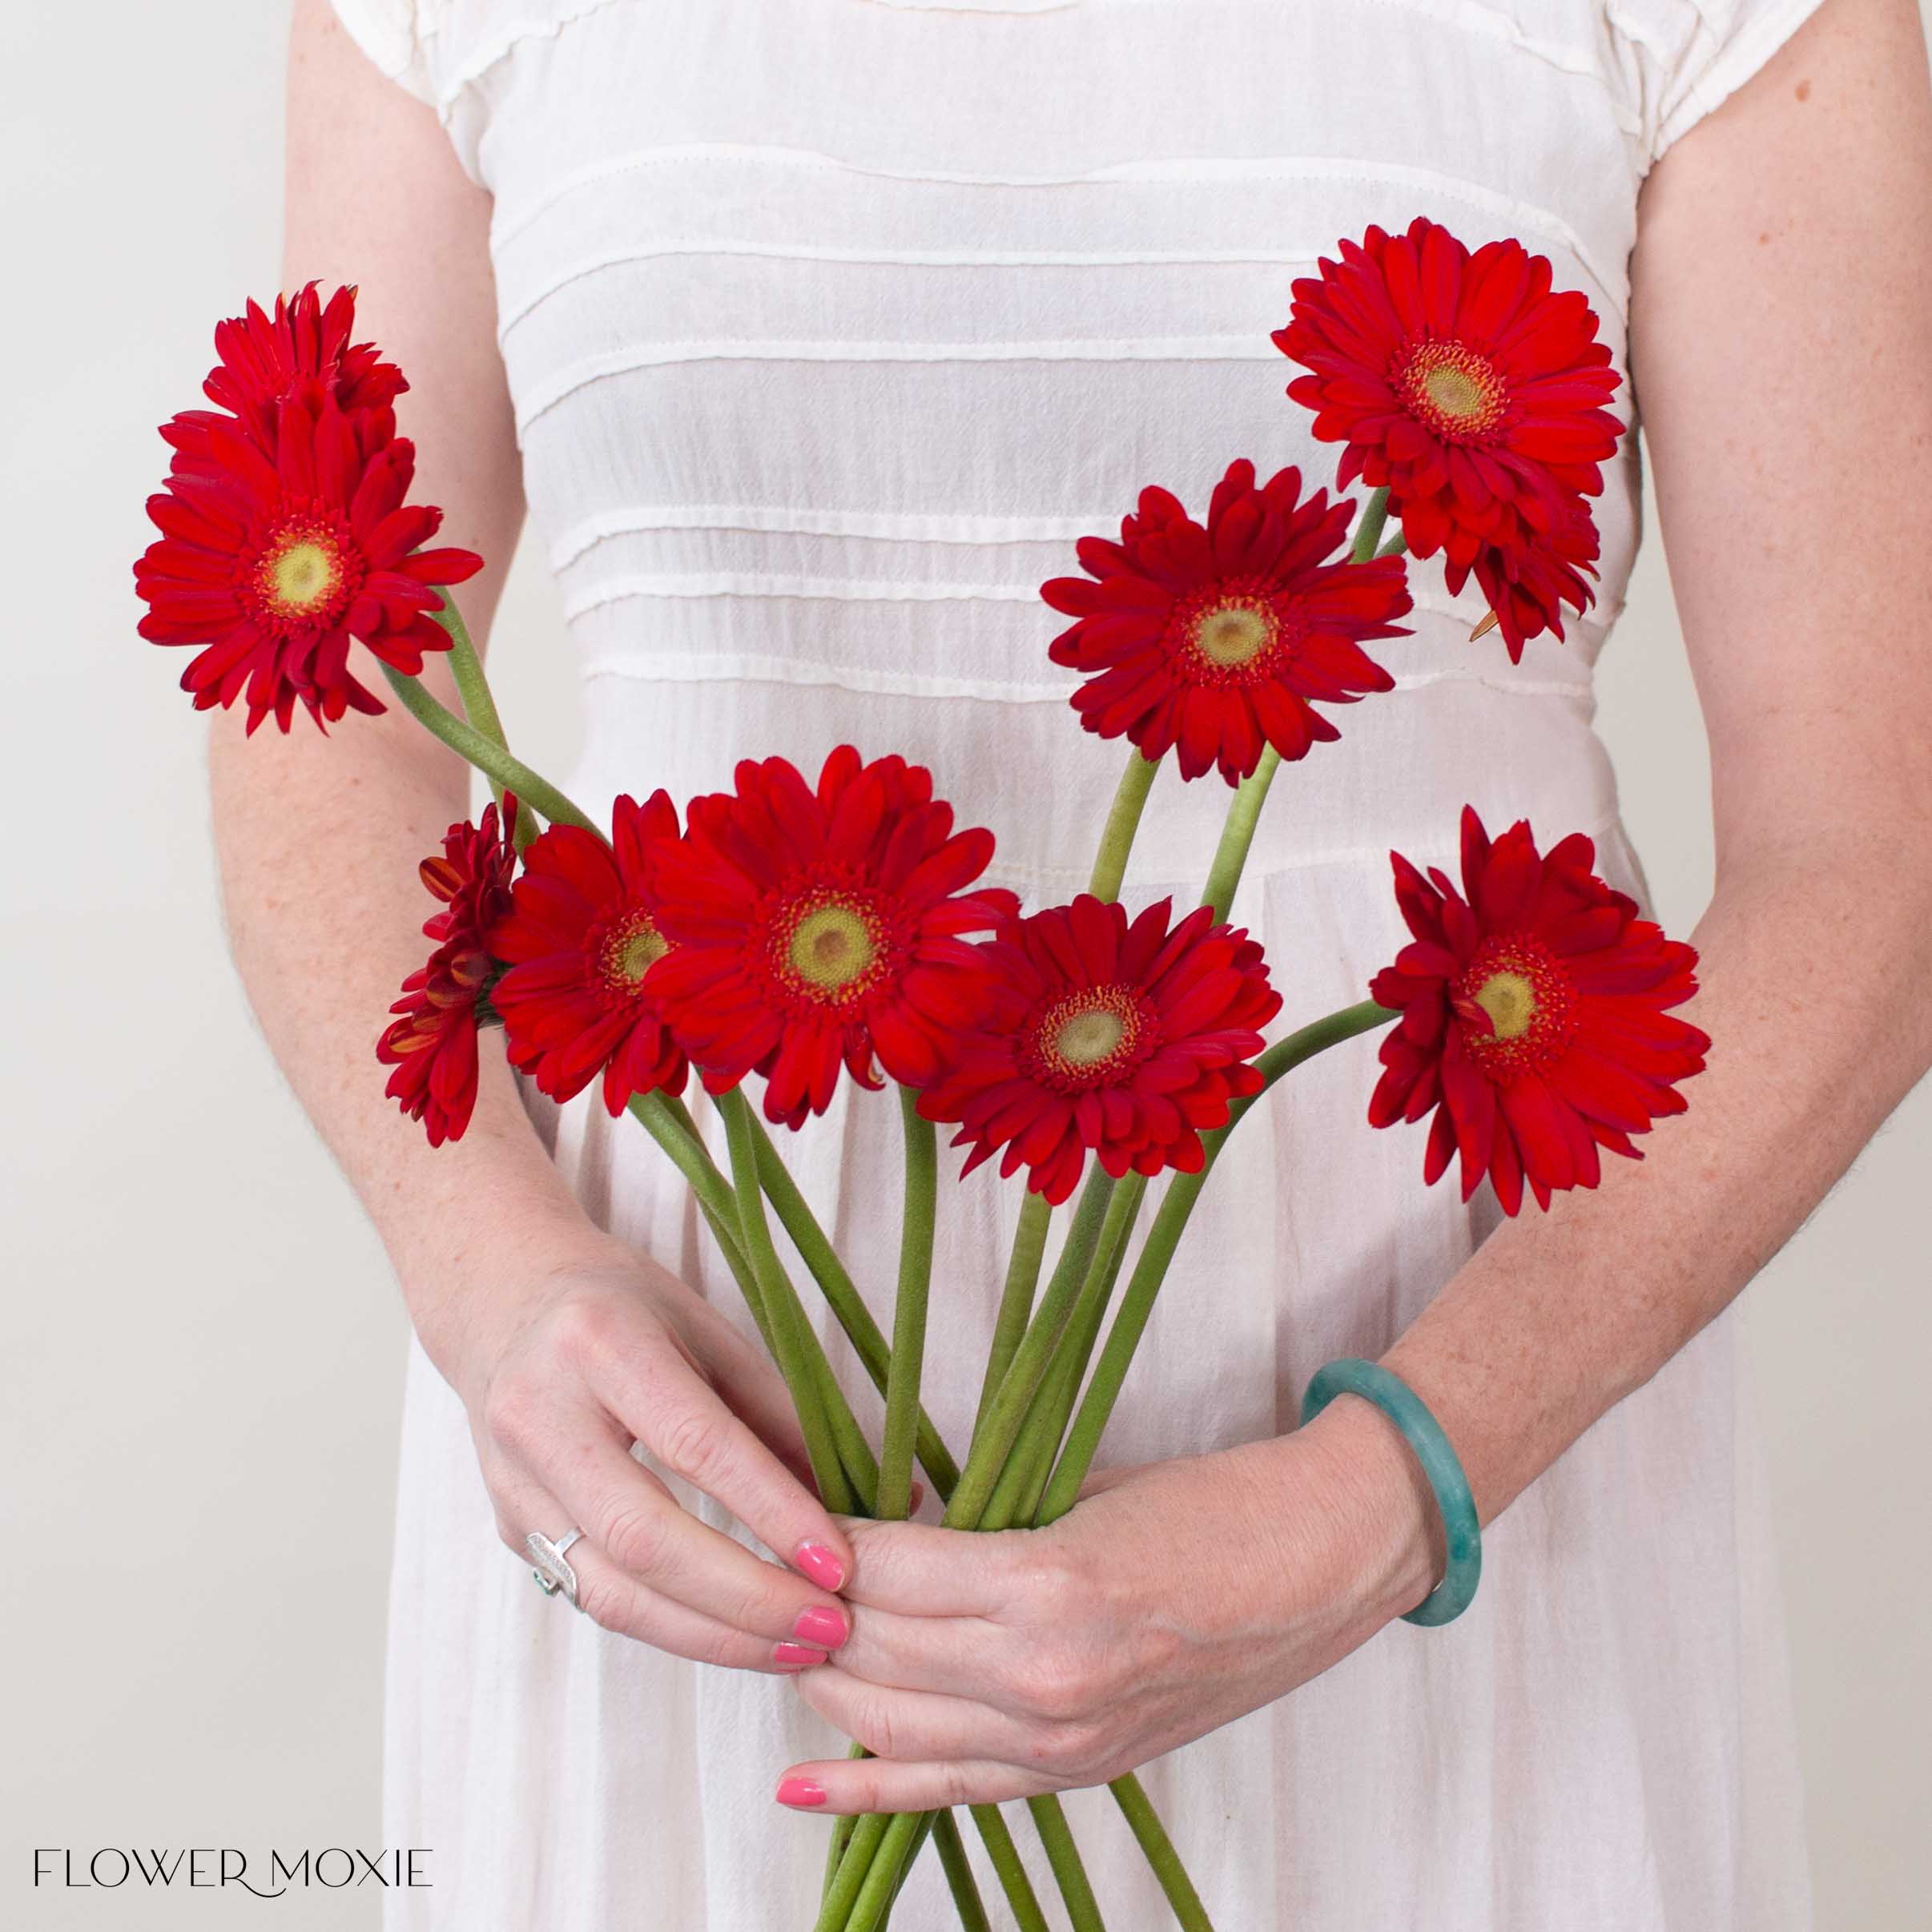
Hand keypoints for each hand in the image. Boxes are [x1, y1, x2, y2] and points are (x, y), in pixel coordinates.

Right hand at [435, 1240, 859, 1674]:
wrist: (501, 1303)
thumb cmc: (627, 1311)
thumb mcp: (711, 1333)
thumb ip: (783, 1417)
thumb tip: (884, 1497)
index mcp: (602, 1343)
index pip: (694, 1443)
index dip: (770, 1510)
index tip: (839, 1563)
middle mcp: (541, 1414)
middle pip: (646, 1536)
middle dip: (747, 1597)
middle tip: (830, 1626)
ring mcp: (515, 1480)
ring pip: (613, 1590)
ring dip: (715, 1635)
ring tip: (798, 1648)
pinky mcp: (511, 1528)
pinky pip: (596, 1597)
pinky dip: (674, 1628)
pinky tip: (739, 1636)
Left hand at [774, 1397, 1438, 1810]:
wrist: (1320, 1565)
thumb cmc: (1209, 1505)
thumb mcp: (1078, 1487)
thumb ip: (978, 1520)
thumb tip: (881, 1527)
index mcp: (1047, 1583)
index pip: (885, 1571)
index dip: (823, 1543)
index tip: (788, 1514)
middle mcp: (1044, 1674)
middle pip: (875, 1649)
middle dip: (811, 1611)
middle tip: (773, 1571)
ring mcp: (1061, 1737)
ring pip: (894, 1722)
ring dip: (828, 1682)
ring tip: (784, 1643)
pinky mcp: (1078, 1769)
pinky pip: (949, 1788)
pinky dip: (868, 1786)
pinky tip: (800, 1782)